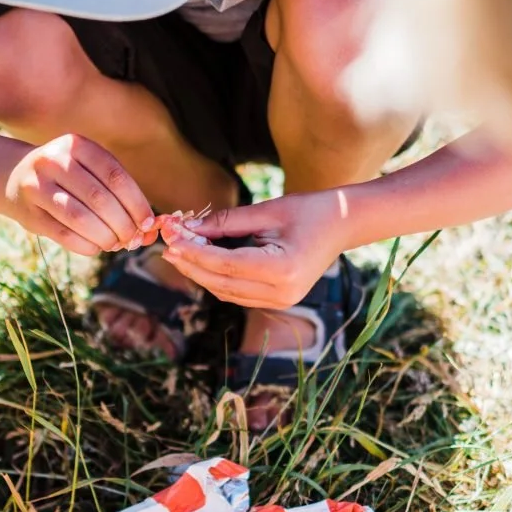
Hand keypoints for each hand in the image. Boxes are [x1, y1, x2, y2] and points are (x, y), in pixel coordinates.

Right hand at [5, 134, 154, 255]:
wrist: (14, 177)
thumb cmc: (66, 177)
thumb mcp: (89, 170)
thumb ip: (118, 192)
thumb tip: (151, 229)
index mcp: (77, 145)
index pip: (115, 176)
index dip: (136, 203)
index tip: (149, 223)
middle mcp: (54, 160)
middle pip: (99, 199)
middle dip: (123, 224)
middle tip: (133, 239)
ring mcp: (37, 186)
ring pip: (80, 218)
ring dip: (105, 237)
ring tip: (116, 244)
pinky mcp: (29, 212)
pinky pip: (63, 234)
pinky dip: (86, 245)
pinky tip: (97, 247)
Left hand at [158, 191, 352, 308]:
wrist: (344, 226)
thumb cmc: (310, 210)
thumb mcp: (268, 210)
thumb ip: (227, 222)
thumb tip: (188, 227)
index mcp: (282, 269)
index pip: (225, 264)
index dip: (194, 253)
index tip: (171, 238)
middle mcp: (282, 292)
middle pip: (221, 283)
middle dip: (191, 265)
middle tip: (167, 245)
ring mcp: (281, 301)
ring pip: (226, 292)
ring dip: (200, 273)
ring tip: (179, 251)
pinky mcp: (279, 301)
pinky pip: (237, 293)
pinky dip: (217, 278)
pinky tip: (201, 260)